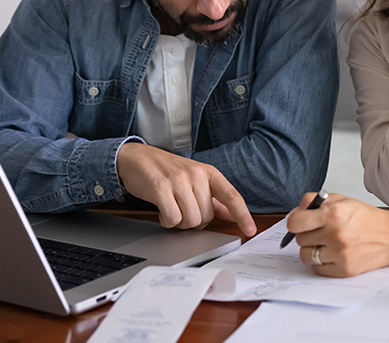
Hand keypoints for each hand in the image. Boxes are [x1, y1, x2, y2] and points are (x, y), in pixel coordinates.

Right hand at [116, 142, 255, 235]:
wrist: (138, 158)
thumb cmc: (168, 171)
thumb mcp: (195, 180)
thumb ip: (214, 198)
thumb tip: (232, 215)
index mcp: (209, 172)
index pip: (231, 196)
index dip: (242, 215)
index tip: (250, 230)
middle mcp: (196, 174)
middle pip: (207, 216)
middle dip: (194, 220)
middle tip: (182, 209)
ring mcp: (179, 180)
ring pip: (191, 220)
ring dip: (180, 222)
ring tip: (172, 208)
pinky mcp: (161, 188)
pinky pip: (173, 219)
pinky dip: (167, 221)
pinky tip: (162, 210)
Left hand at [285, 192, 388, 277]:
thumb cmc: (366, 218)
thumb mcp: (342, 200)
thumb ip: (315, 202)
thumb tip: (295, 214)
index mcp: (333, 213)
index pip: (295, 223)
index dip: (295, 222)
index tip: (299, 223)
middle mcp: (335, 234)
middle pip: (300, 239)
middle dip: (307, 234)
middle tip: (321, 231)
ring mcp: (339, 254)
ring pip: (306, 256)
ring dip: (313, 250)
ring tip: (326, 243)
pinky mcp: (344, 270)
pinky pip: (317, 269)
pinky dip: (321, 263)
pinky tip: (333, 254)